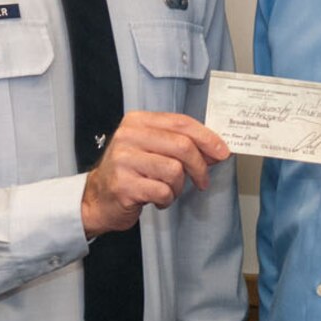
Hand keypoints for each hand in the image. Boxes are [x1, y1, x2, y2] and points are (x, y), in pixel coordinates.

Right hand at [81, 112, 229, 236]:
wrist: (98, 198)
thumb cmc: (130, 172)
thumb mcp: (152, 149)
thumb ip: (180, 144)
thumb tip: (217, 149)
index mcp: (137, 121)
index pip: (180, 123)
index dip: (207, 137)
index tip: (223, 151)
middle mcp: (128, 136)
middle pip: (182, 146)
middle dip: (200, 166)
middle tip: (202, 180)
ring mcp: (123, 160)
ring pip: (174, 170)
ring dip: (178, 186)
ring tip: (168, 190)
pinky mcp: (124, 185)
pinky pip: (163, 191)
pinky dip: (167, 199)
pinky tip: (157, 199)